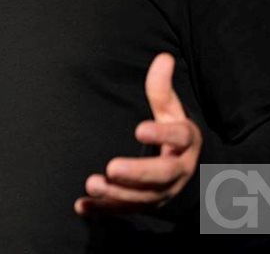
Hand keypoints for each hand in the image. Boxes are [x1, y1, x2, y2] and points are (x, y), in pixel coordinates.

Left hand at [74, 52, 202, 214]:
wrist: (189, 175)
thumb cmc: (173, 135)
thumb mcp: (171, 111)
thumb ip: (162, 89)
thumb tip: (163, 57)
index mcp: (186, 143)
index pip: (180, 137)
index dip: (162, 134)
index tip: (139, 129)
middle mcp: (177, 171)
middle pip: (162, 176)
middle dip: (137, 174)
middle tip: (112, 168)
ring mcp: (162, 193)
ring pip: (143, 199)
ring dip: (117, 195)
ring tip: (92, 185)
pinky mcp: (145, 206)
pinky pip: (124, 212)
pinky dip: (102, 212)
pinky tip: (81, 207)